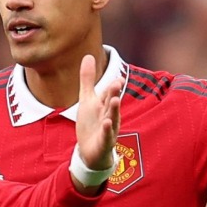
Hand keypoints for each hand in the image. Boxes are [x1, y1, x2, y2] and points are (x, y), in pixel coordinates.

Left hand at [74, 53, 122, 171]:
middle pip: (111, 103)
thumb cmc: (91, 122)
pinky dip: (107, 130)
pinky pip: (106, 135)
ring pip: (112, 118)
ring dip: (113, 110)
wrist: (91, 150)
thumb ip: (88, 79)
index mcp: (104, 105)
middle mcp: (108, 115)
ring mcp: (107, 129)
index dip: (113, 87)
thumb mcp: (87, 99)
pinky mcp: (103, 141)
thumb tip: (88, 56)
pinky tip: (107, 124)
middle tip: (118, 82)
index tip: (119, 77)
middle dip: (114, 93)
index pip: (109, 94)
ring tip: (114, 100)